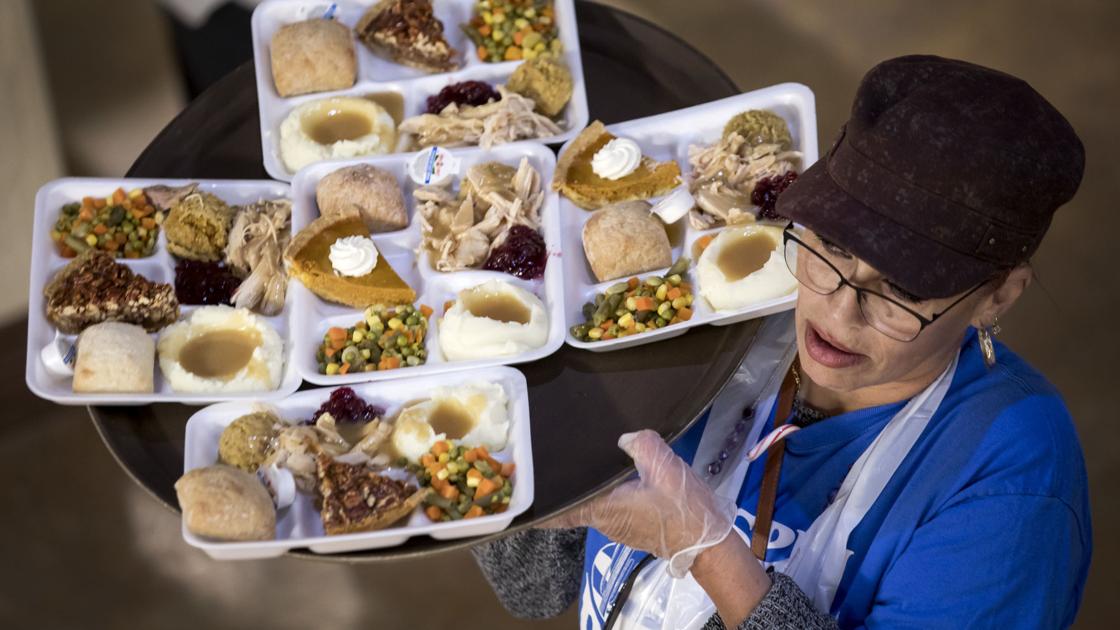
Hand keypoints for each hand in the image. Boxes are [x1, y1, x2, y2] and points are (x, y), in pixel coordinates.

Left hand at [546, 429, 736, 576]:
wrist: (708, 544)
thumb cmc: (684, 509)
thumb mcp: (666, 467)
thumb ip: (642, 444)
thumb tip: (624, 438)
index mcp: (604, 508)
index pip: (559, 510)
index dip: (537, 504)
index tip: (520, 493)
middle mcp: (604, 521)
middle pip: (572, 504)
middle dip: (559, 487)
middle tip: (546, 460)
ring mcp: (617, 527)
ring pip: (591, 505)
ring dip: (582, 489)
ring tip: (575, 461)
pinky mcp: (631, 527)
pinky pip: (608, 507)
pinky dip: (602, 493)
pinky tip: (609, 475)